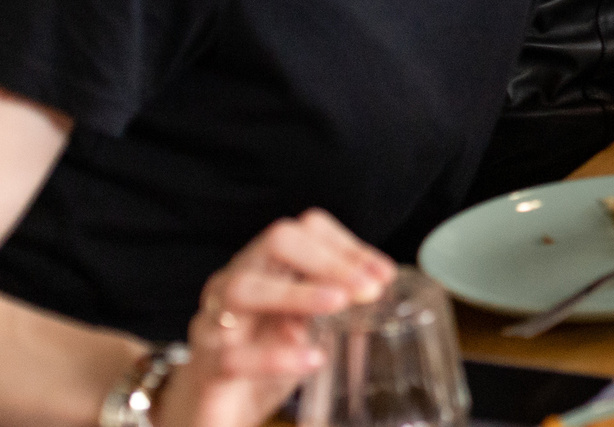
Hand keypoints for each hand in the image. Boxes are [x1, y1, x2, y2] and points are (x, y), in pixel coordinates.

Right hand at [160, 213, 395, 426]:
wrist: (204, 416)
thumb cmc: (257, 362)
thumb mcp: (300, 327)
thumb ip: (329, 305)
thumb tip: (381, 290)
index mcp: (261, 271)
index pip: (302, 232)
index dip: (346, 245)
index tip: (383, 275)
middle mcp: (232, 287)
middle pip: (275, 242)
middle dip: (327, 259)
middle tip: (368, 289)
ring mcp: (212, 326)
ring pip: (243, 289)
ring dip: (297, 292)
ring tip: (339, 304)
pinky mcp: (204, 371)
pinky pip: (233, 356)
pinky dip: (277, 356)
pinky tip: (313, 359)